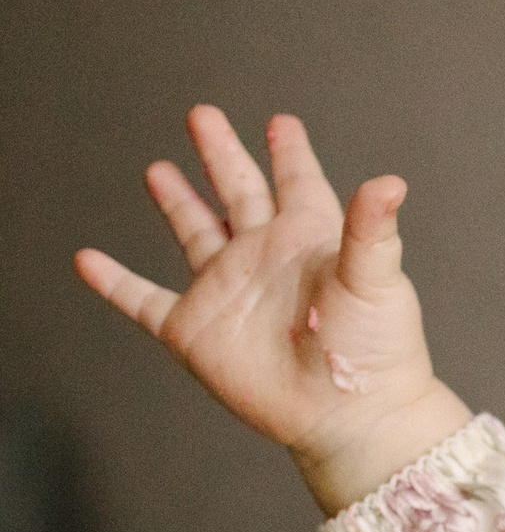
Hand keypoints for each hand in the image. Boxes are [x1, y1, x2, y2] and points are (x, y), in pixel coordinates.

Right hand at [74, 106, 468, 513]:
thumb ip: (372, 228)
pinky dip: (114, 282)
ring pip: (195, 233)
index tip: (280, 123)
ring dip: (177, 202)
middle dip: (220, 154)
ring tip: (159, 170)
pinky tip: (87, 261)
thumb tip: (390, 181)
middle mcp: (266, 258)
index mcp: (311, 239)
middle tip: (202, 115)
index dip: (288, 153)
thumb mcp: (375, 280)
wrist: (350, 416)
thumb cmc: (374, 353)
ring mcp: (227, 291)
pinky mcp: (195, 330)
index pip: (298, 182)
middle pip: (238, 192)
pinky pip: (143, 300)